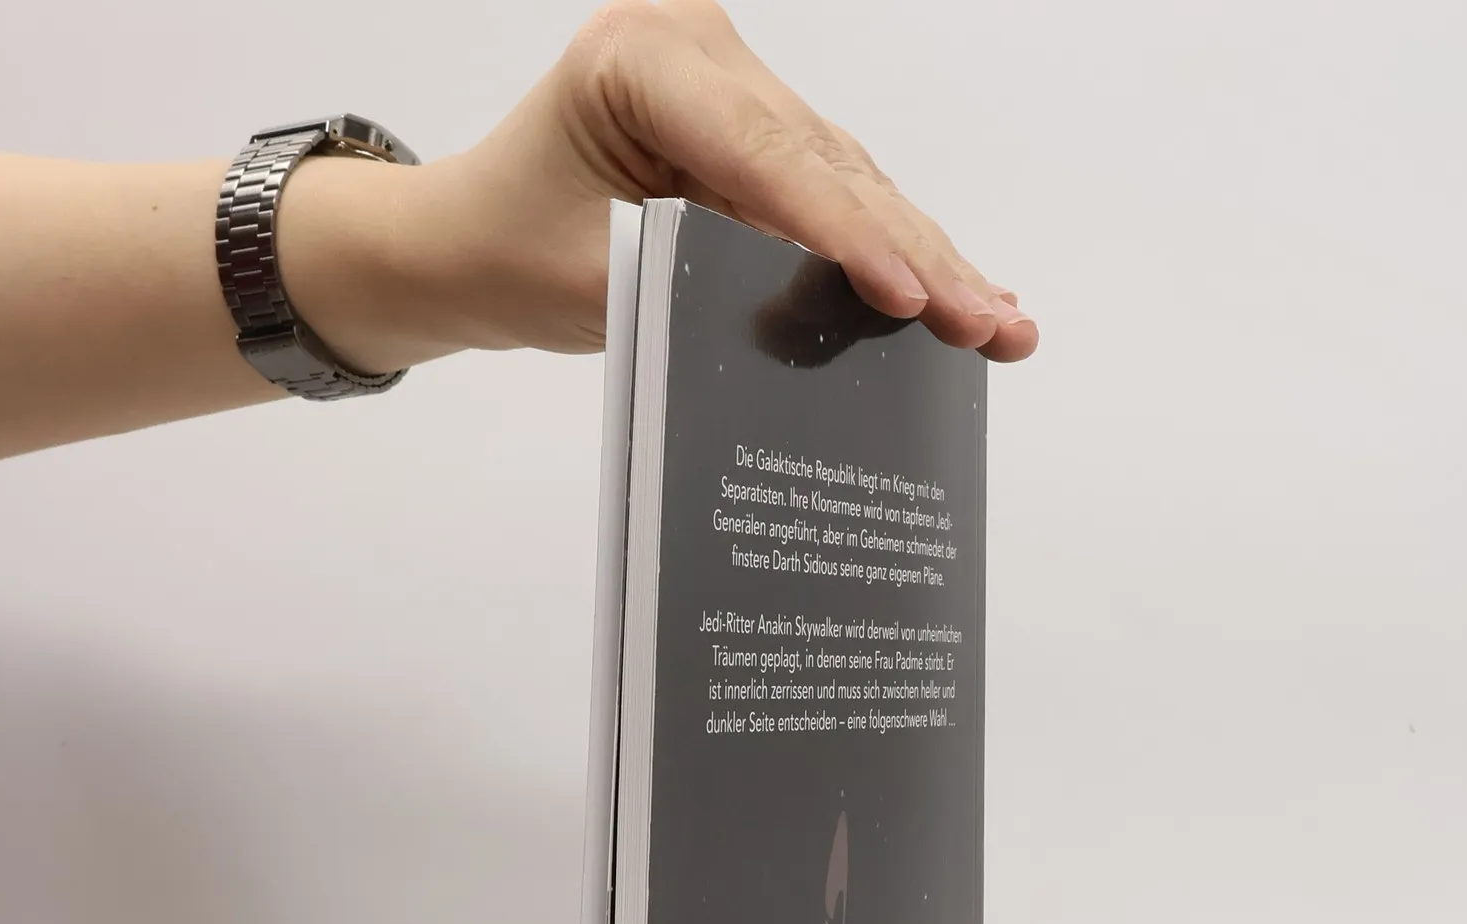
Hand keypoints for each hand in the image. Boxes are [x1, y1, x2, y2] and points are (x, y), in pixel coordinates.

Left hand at [318, 0, 1037, 369]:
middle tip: (988, 326)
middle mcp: (703, 54)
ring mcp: (737, 88)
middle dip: (914, 258)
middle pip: (831, 169)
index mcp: (645, 59)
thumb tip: (819, 321)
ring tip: (1000, 324)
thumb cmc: (506, 252)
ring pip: (853, 183)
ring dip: (928, 260)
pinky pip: (839, 194)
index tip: (909, 300)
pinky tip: (970, 286)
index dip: (845, 238)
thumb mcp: (595, 283)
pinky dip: (899, 250)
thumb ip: (703, 290)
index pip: (767, 160)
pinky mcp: (757, 132)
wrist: (465, 242)